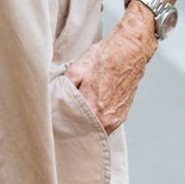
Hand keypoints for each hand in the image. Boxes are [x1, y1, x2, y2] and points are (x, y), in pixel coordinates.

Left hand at [65, 14, 156, 134]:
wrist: (129, 50)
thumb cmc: (103, 58)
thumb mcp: (75, 71)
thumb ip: (64, 92)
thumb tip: (54, 104)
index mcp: (94, 111)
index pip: (73, 130)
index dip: (62, 127)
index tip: (55, 123)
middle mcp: (108, 121)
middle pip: (85, 133)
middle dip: (73, 127)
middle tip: (62, 119)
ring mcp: (117, 119)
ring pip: (96, 129)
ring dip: (86, 123)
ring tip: (77, 110)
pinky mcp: (122, 115)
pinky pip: (105, 123)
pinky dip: (96, 118)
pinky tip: (91, 105)